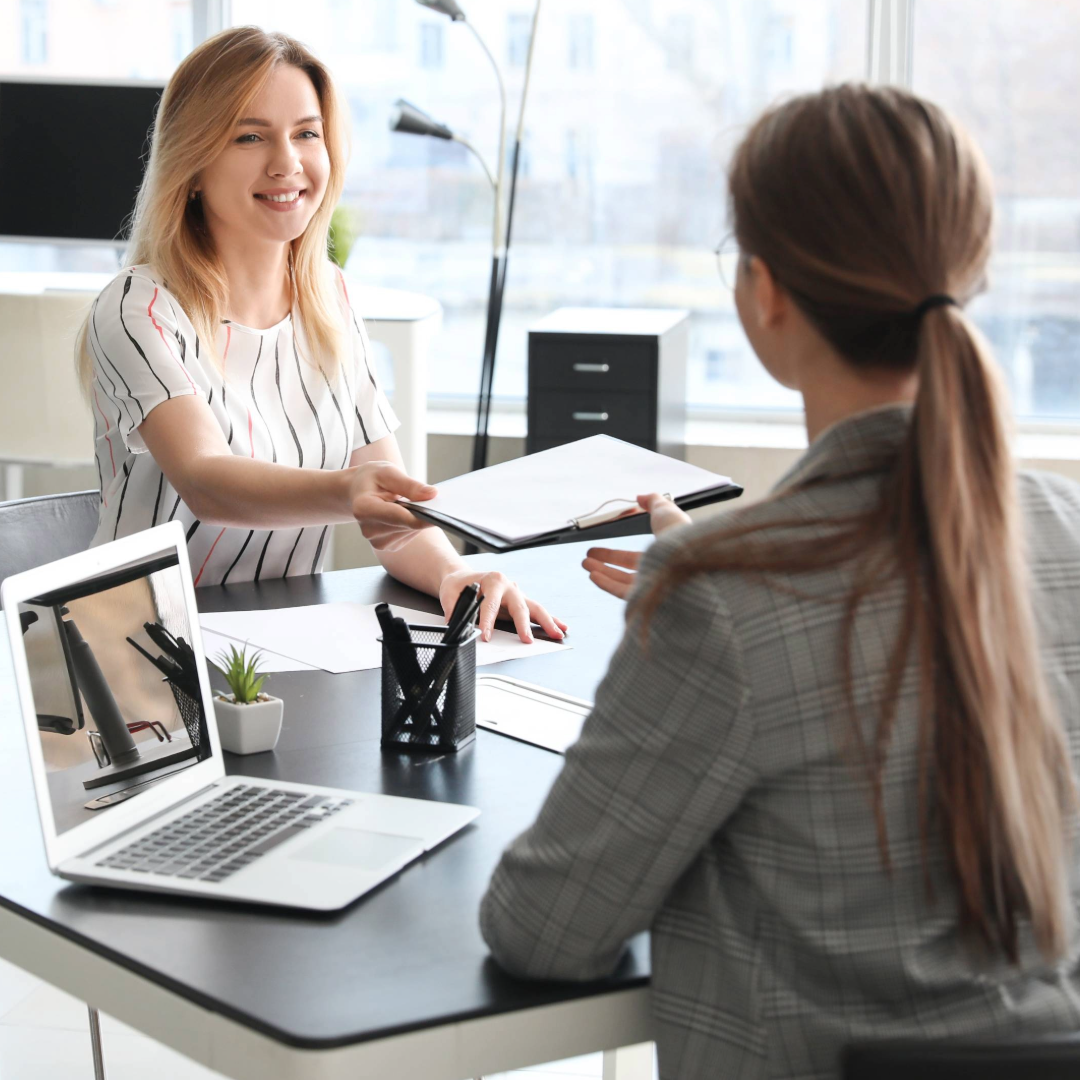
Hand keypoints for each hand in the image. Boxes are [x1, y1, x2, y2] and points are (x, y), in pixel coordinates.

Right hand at [350, 461, 437, 551]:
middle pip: (409, 525)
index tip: (443, 515)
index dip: (423, 517)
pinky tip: (404, 513)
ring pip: (413, 530)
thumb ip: (409, 484)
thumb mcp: (388, 472)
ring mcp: (378, 542)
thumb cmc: (371, 479)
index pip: (400, 517)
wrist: (357, 492)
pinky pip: (411, 534)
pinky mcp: (388, 546)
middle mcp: (369, 530)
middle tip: (423, 496)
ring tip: (405, 502)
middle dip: (422, 511)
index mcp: (364, 509)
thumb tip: (432, 494)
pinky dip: (413, 523)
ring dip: (416, 517)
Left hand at [439, 568, 567, 643]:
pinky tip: (561, 628)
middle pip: (519, 606)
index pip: (491, 604)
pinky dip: (550, 619)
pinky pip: (537, 612)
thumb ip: (453, 606)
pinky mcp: (520, 602)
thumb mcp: (450, 591)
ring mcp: (517, 594)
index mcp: (493, 580)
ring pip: (535, 608)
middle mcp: (509, 586)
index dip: (487, 621)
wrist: (465, 577)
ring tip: (558, 634)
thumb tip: (455, 621)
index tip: (486, 636)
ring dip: (547, 622)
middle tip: (527, 640)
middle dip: (523, 624)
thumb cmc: (459, 583)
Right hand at [582, 493, 691, 599]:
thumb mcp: (666, 511)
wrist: (691, 558)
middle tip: (587, 559)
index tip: (596, 549)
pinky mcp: (647, 598)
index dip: (613, 555)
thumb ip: (653, 502)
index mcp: (662, 556)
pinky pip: (622, 592)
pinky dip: (606, 584)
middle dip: (604, 564)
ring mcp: (652, 587)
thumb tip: (641, 497)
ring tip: (585, 563)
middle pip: (624, 572)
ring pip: (621, 581)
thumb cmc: (683, 535)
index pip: (632, 558)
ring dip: (601, 572)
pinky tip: (592, 575)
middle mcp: (657, 573)